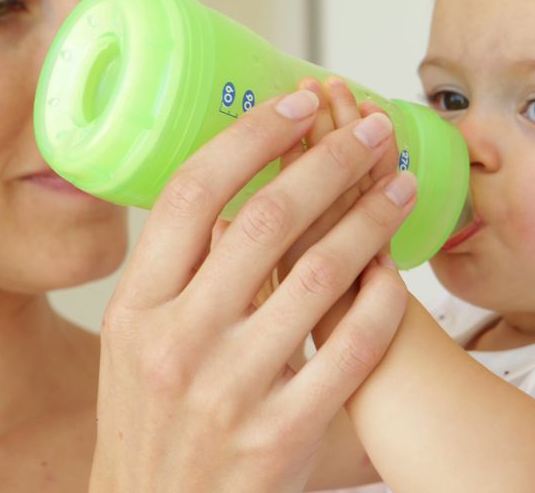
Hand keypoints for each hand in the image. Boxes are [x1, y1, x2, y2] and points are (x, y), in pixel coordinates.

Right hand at [89, 88, 417, 492]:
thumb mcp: (135, 346)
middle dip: (328, 162)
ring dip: (370, 219)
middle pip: (264, 220)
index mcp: (137, 310)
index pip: (190, 195)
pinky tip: (398, 272)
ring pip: (320, 276)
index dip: (249, 137)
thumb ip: (173, 275)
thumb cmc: (152, 424)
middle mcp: (178, 342)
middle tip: (370, 131)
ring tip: (400, 186)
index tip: (295, 102)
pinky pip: (352, 351)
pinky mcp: (282, 433)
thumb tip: (223, 190)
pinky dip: (382, 303)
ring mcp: (231, 389)